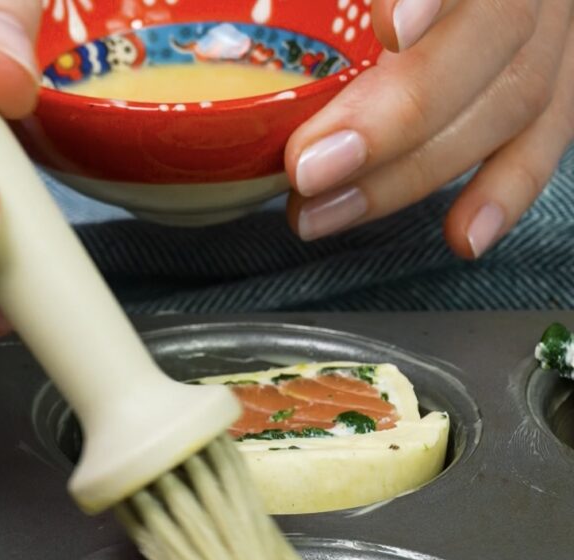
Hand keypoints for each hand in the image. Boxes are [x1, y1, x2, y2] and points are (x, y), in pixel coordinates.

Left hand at [284, 0, 573, 258]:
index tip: (388, 29)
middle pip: (492, 35)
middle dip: (395, 116)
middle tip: (306, 167)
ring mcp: (553, 27)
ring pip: (511, 100)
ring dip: (409, 175)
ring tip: (320, 214)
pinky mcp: (557, 82)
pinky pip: (544, 143)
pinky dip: (503, 193)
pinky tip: (460, 235)